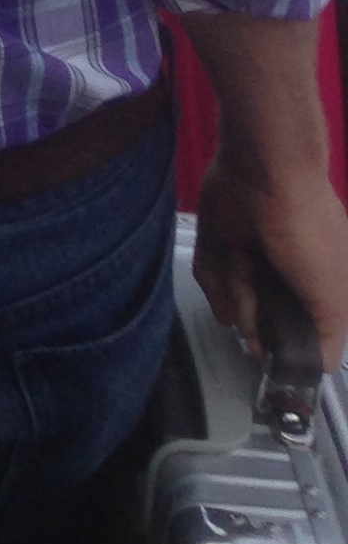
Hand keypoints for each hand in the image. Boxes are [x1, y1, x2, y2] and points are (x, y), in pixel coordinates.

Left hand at [194, 150, 347, 371]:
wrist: (263, 173)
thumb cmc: (308, 233)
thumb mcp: (334, 297)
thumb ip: (328, 339)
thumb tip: (318, 370)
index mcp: (316, 289)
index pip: (296, 335)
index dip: (282, 346)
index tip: (272, 351)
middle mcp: (282, 280)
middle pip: (259, 326)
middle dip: (255, 317)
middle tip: (258, 294)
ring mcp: (249, 265)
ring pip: (232, 305)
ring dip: (237, 288)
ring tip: (247, 259)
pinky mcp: (218, 248)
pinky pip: (210, 281)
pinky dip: (215, 276)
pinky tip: (228, 257)